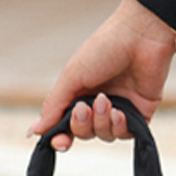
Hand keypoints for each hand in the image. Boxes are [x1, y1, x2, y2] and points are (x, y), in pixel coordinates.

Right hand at [26, 0, 175, 150]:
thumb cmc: (105, 46)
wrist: (141, 34)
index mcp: (80, 93)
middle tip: (84, 107)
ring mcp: (121, 107)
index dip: (62, 138)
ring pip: (105, 134)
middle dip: (82, 125)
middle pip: (84, 133)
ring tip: (105, 101)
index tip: (60, 141)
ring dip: (101, 122)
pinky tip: (119, 112)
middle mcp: (99, 102)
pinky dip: (120, 126)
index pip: (66, 126)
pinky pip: (127, 133)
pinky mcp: (140, 111)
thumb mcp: (72, 75)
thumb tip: (34, 131)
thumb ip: (54, 105)